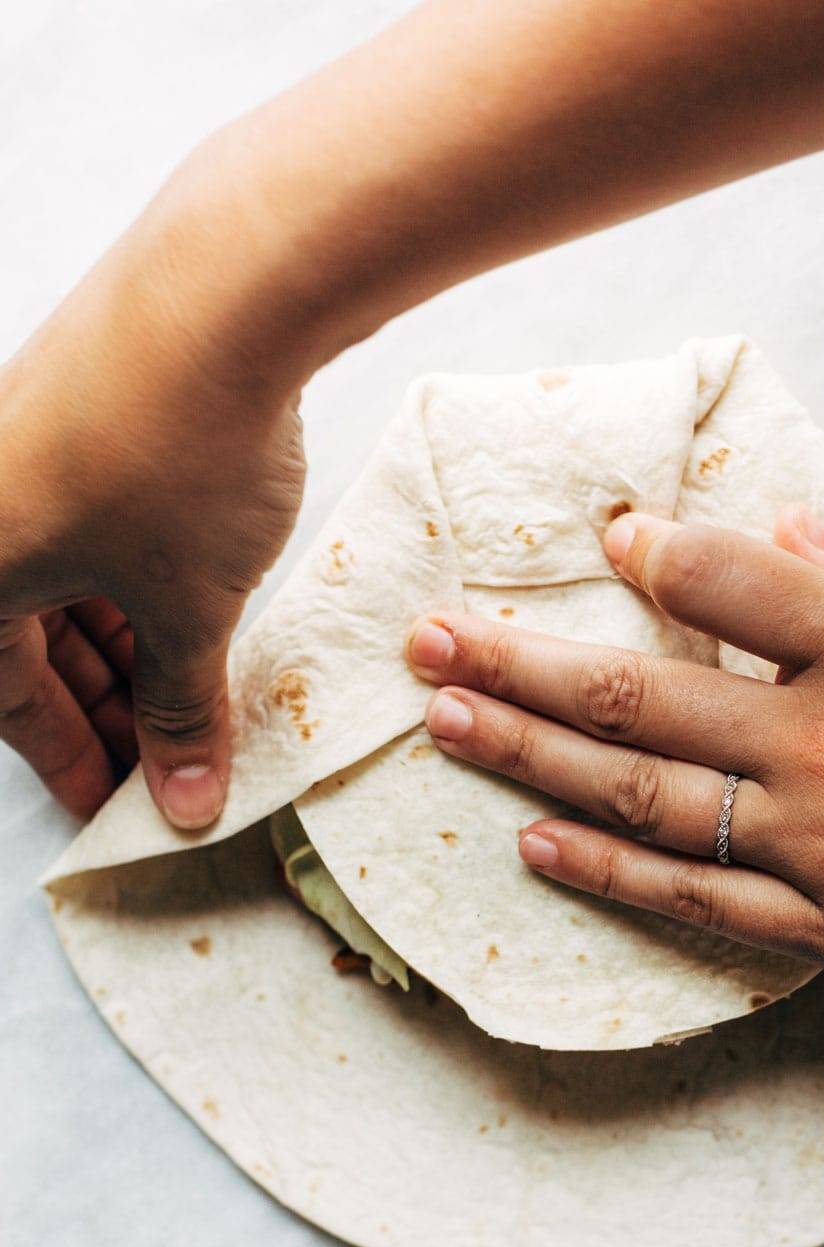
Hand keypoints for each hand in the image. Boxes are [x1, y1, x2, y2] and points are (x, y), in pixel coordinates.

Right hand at [0, 207, 305, 825]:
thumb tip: (184, 803)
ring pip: (62, 579)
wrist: (223, 289)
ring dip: (124, 644)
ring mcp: (19, 446)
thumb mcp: (189, 607)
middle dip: (103, 706)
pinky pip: (87, 522)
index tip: (119, 802)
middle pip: (27, 639)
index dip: (70, 760)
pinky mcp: (73, 405)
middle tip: (167, 756)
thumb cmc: (181, 456)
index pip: (6, 699)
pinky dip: (133, 576)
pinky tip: (187, 603)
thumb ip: (185, 710)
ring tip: (192, 693)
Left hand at [406, 509, 823, 1055]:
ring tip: (445, 723)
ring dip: (530, 756)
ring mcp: (821, 848)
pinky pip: (695, 901)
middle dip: (522, 661)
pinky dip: (609, 871)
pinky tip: (533, 843)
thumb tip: (783, 529)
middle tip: (429, 637)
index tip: (599, 540)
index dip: (653, 554)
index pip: (732, 581)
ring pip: (642, 796)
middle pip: (642, 693)